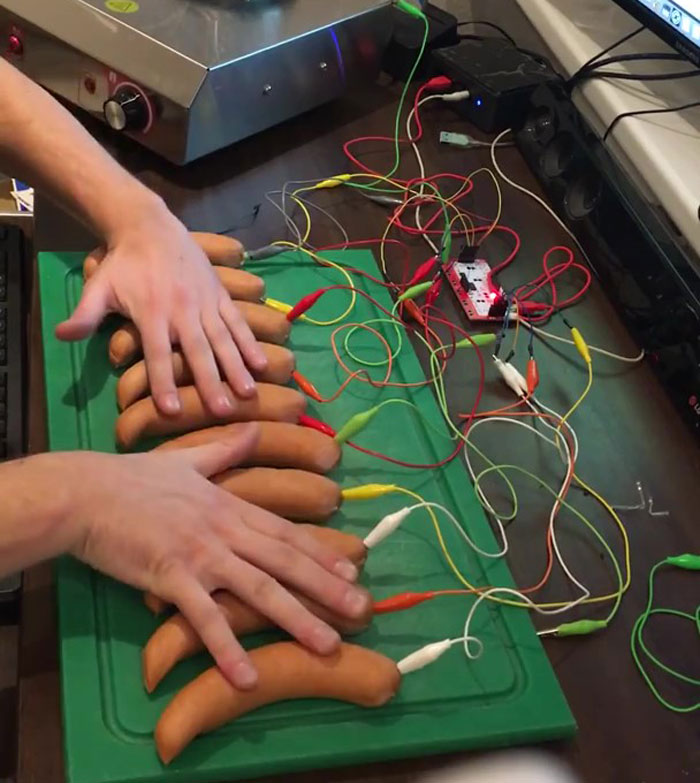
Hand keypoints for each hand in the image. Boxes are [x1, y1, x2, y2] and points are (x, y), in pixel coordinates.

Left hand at [55, 197, 267, 416]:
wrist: (150, 225)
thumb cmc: (123, 263)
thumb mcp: (99, 287)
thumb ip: (84, 314)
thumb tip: (61, 336)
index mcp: (151, 312)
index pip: (157, 354)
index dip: (163, 382)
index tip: (171, 411)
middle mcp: (182, 310)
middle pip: (197, 351)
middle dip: (211, 382)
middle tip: (222, 411)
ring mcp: (205, 302)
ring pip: (223, 339)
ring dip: (236, 367)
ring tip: (248, 393)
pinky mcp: (220, 295)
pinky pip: (237, 322)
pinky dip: (250, 343)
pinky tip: (261, 364)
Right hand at [57, 425, 367, 687]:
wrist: (85, 493)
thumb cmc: (133, 479)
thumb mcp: (187, 460)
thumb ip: (225, 450)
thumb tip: (254, 427)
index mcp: (230, 505)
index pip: (285, 533)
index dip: (321, 552)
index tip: (353, 570)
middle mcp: (225, 529)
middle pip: (286, 561)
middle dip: (327, 587)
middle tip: (362, 611)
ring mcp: (201, 553)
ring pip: (259, 588)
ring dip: (297, 618)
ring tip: (329, 646)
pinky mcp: (171, 577)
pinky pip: (205, 618)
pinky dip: (228, 647)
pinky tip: (248, 676)